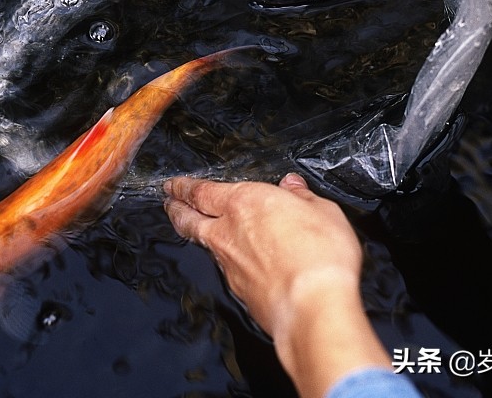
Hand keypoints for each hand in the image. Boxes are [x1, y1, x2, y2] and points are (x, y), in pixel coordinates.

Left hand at [164, 174, 389, 396]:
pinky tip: (230, 261)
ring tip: (190, 227)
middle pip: (189, 218)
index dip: (184, 186)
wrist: (311, 307)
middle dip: (175, 208)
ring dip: (193, 233)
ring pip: (202, 243)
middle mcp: (228, 232)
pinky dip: (222, 261)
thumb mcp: (323, 211)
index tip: (175, 184)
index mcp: (245, 202)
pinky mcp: (238, 290)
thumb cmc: (320, 255)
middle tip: (168, 202)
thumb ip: (303, 197)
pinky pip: (223, 268)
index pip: (202, 190)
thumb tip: (293, 186)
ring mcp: (230, 264)